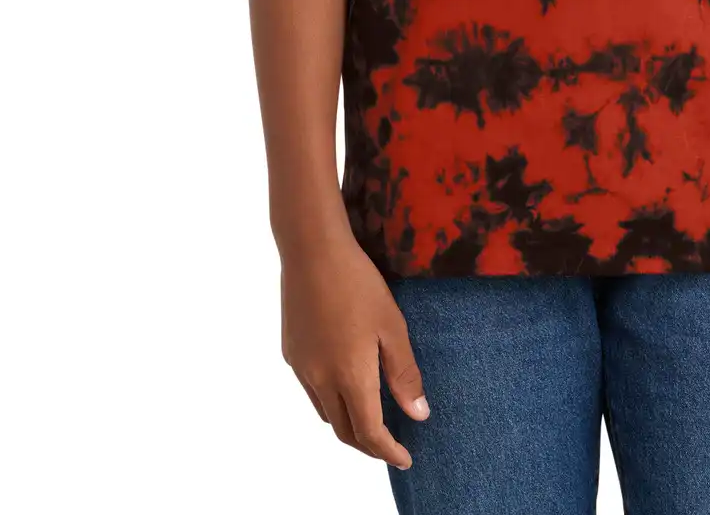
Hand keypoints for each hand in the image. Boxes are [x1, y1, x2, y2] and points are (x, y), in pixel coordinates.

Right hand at [279, 228, 429, 469]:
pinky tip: (344, 380)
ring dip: (348, 422)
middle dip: (368, 444)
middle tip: (391, 442)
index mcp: (349, 376)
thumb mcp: (392, 325)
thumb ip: (404, 373)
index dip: (388, 451)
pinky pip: (311, 390)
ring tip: (371, 414)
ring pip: (325, 412)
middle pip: (344, 430)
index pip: (369, 433)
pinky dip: (330, 399)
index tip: (405, 458)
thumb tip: (418, 415)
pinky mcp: (291, 353)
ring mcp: (301, 367)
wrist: (311, 250)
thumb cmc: (358, 283)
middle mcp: (320, 380)